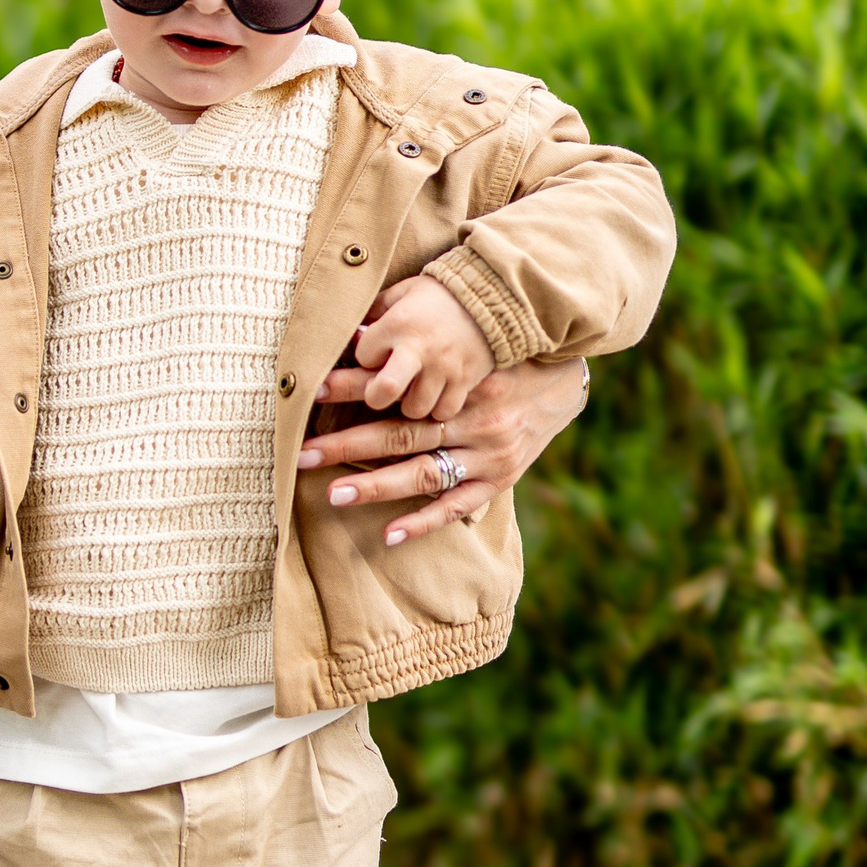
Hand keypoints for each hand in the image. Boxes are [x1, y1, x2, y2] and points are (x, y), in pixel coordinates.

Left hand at [296, 353, 588, 545]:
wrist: (564, 382)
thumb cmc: (500, 359)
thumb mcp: (465, 349)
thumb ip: (420, 350)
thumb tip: (361, 333)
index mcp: (461, 382)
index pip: (397, 390)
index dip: (353, 389)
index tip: (311, 390)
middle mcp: (474, 420)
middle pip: (400, 435)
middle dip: (347, 445)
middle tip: (302, 454)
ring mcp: (488, 455)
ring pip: (424, 474)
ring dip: (376, 486)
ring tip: (332, 494)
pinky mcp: (500, 480)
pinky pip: (457, 506)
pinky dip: (423, 521)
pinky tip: (388, 534)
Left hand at [352, 275, 495, 419]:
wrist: (492, 296)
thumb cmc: (439, 295)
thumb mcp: (403, 292)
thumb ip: (376, 310)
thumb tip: (351, 331)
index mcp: (399, 323)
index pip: (364, 356)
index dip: (366, 357)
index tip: (376, 354)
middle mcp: (419, 348)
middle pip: (384, 390)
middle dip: (376, 396)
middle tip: (382, 390)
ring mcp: (444, 367)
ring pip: (414, 407)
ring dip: (409, 403)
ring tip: (413, 390)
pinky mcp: (466, 380)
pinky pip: (444, 410)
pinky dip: (438, 407)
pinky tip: (437, 395)